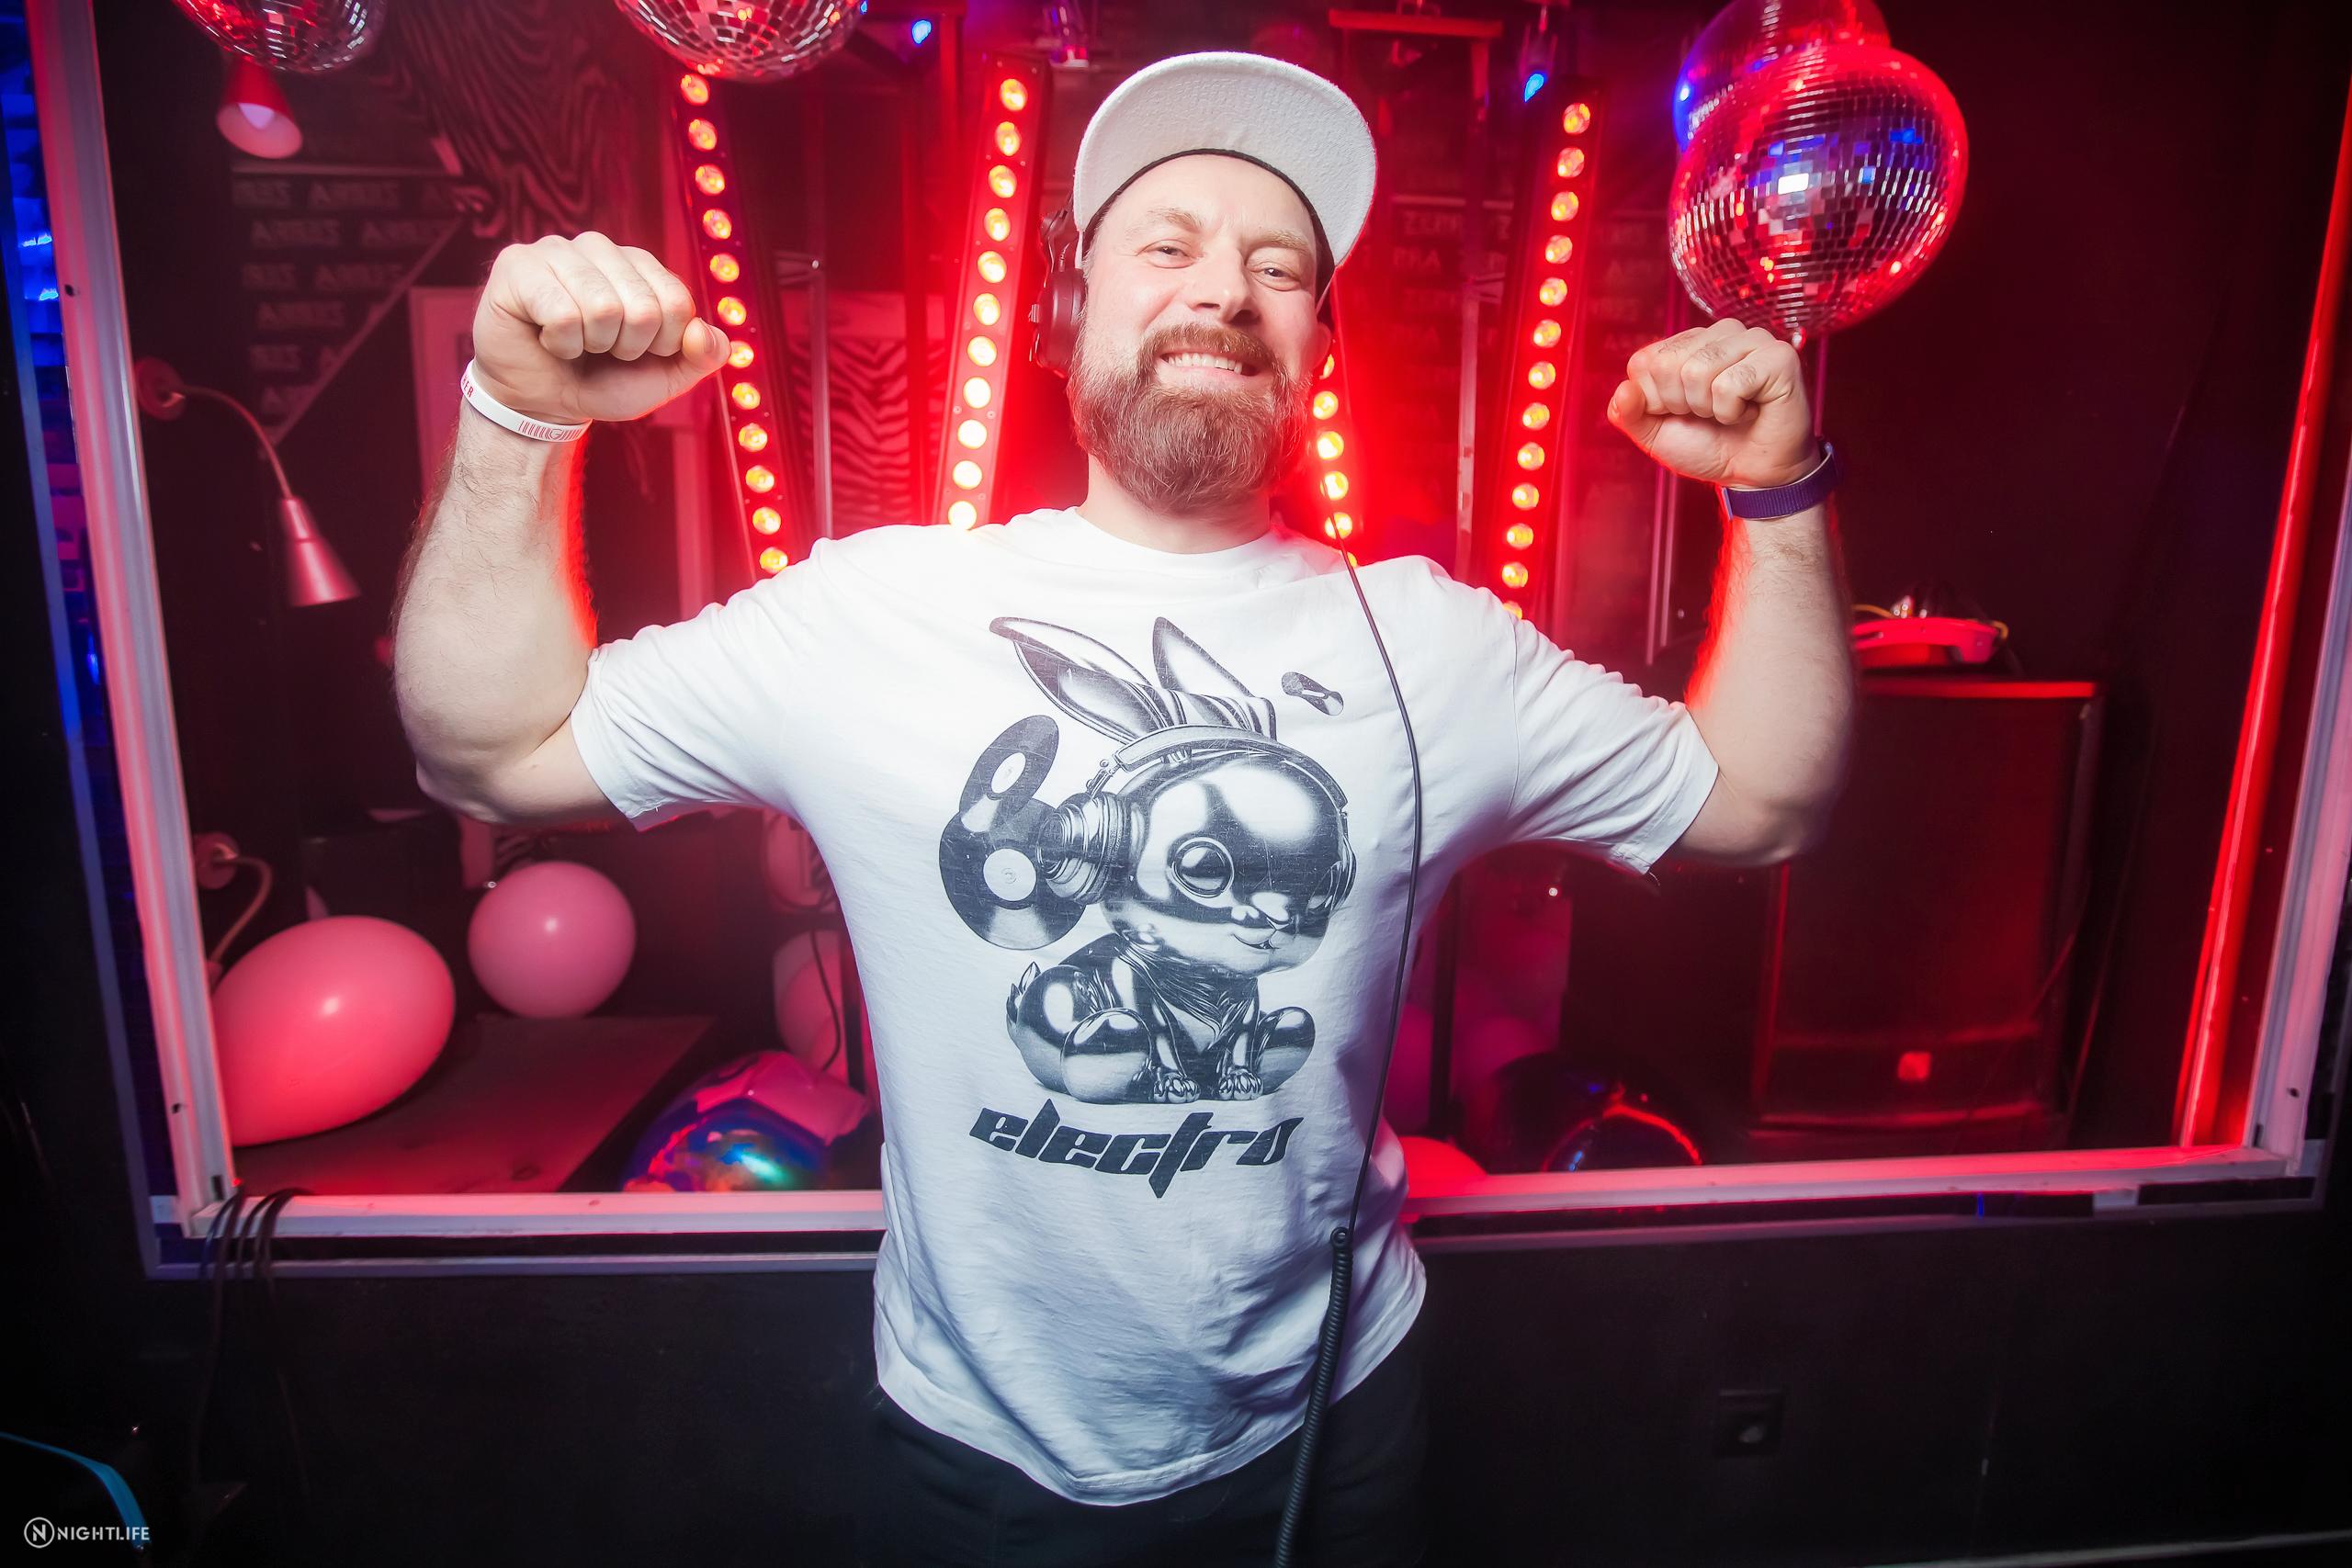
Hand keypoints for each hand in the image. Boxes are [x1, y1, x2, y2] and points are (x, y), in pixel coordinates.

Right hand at [468, 232, 730, 425]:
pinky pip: (561, 313)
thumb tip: (702, 332)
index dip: (661, 344)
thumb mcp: (666, 376)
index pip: (678, 303)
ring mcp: (557, 250)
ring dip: (590, 345)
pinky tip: (546, 338)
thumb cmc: (603, 381)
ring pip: (602, 307)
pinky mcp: (518, 264)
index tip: (635, 350)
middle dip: (625, 347)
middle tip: (599, 349)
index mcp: (639, 265)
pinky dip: (559, 343)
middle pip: (643, 307)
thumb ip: (704, 356)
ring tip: (573, 342)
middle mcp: (600, 247)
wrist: (543, 402)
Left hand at [1605, 319, 1817, 488]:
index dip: (1656, 401)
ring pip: (1697, 370)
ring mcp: (1752, 339)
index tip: (1683, 412)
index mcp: (1688, 343)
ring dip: (1708, 408)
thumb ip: (1628, 413)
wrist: (1752, 474)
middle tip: (1709, 414)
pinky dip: (1732, 411)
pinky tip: (1749, 411)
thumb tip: (1624, 391)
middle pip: (1667, 364)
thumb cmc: (1709, 447)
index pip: (1643, 362)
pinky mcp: (1778, 357)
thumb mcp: (1655, 434)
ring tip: (1729, 412)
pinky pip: (1730, 383)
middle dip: (1682, 404)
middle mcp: (1720, 333)